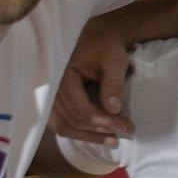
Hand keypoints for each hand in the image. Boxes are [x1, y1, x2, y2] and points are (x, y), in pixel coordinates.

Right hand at [52, 23, 136, 145]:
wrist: (99, 37)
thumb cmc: (106, 46)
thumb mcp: (115, 60)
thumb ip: (113, 83)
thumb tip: (113, 110)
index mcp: (61, 76)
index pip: (80, 109)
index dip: (103, 122)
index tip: (126, 128)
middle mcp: (51, 88)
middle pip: (70, 120)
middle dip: (98, 131)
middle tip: (124, 134)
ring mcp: (51, 95)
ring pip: (63, 125)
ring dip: (88, 136)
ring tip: (113, 141)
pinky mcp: (56, 99)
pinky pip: (63, 120)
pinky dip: (80, 130)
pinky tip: (99, 135)